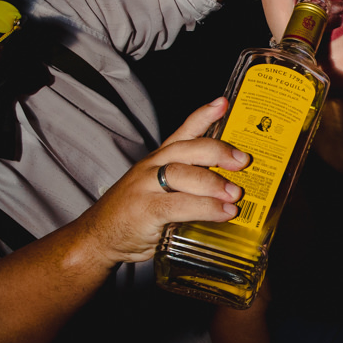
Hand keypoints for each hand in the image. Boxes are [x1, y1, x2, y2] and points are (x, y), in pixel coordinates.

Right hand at [74, 97, 249, 265]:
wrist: (98, 238)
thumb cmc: (137, 214)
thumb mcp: (164, 192)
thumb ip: (191, 187)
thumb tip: (234, 189)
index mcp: (159, 159)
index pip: (183, 132)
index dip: (203, 116)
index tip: (224, 104)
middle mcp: (152, 167)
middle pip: (188, 149)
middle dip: (218, 152)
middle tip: (243, 161)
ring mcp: (145, 187)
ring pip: (183, 174)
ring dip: (214, 184)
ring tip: (236, 194)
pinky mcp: (144, 210)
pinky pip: (179, 204)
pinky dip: (206, 208)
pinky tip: (224, 212)